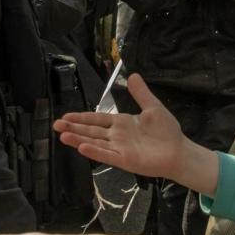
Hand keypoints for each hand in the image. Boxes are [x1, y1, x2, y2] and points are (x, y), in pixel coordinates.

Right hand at [53, 74, 219, 194]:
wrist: (179, 151)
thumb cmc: (166, 131)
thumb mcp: (152, 107)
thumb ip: (141, 93)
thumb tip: (133, 75)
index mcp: (121, 123)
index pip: (97, 119)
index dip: (81, 117)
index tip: (65, 115)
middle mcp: (117, 137)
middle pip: (91, 131)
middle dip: (73, 127)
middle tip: (55, 124)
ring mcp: (119, 149)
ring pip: (95, 143)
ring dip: (78, 139)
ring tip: (62, 135)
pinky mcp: (125, 160)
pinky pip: (107, 155)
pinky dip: (95, 151)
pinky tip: (82, 146)